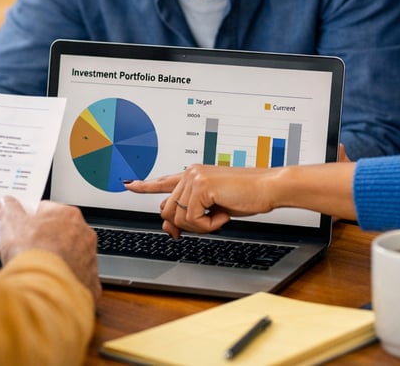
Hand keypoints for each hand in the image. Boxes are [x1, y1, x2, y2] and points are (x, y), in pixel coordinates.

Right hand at [0, 196, 101, 301]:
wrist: (43, 290)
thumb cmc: (33, 254)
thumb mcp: (12, 225)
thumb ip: (10, 211)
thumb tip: (7, 204)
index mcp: (69, 215)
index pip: (48, 210)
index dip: (31, 218)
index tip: (22, 227)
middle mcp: (84, 235)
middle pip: (60, 232)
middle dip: (44, 239)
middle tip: (26, 249)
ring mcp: (89, 258)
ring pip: (69, 255)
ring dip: (55, 259)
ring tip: (36, 268)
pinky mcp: (89, 281)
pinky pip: (74, 276)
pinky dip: (63, 279)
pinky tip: (48, 282)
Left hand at [125, 164, 280, 237]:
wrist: (269, 188)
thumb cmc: (247, 196)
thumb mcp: (214, 207)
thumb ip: (191, 212)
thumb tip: (169, 227)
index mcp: (193, 175)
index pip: (164, 181)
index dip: (145, 185)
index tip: (130, 185)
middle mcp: (190, 173)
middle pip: (168, 211)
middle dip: (186, 225)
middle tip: (209, 223)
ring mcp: (194, 178)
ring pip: (179, 218)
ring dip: (201, 226)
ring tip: (220, 215)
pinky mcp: (201, 186)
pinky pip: (193, 220)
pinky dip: (209, 225)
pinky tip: (224, 214)